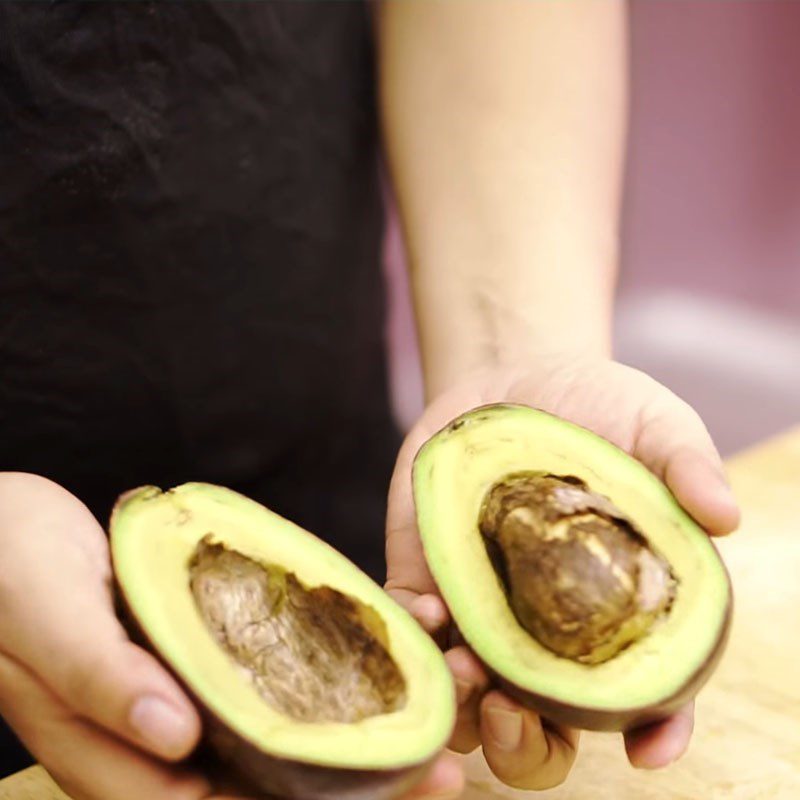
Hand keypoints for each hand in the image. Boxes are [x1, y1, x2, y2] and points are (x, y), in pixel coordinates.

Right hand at [0, 473, 460, 799]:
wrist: (0, 530)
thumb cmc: (9, 572)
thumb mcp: (48, 616)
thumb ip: (103, 680)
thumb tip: (176, 742)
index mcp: (117, 756)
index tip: (399, 790)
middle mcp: (158, 742)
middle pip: (267, 784)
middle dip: (357, 784)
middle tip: (444, 764)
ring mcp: (180, 698)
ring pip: (275, 734)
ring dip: (350, 733)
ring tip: (431, 713)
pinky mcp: (195, 654)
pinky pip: (263, 676)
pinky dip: (318, 673)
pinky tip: (373, 651)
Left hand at [386, 356, 739, 790]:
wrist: (510, 376)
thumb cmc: (596, 406)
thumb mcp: (650, 423)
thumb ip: (684, 464)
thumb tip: (725, 516)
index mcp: (618, 607)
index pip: (644, 692)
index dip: (655, 729)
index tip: (646, 751)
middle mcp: (550, 627)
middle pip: (544, 727)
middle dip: (527, 745)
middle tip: (515, 711)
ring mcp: (484, 608)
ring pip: (468, 698)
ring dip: (461, 708)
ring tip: (466, 668)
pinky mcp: (428, 578)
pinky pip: (414, 628)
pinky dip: (416, 633)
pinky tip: (425, 609)